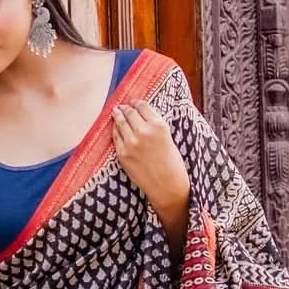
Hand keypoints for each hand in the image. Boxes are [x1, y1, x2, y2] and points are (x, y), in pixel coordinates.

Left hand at [111, 99, 189, 213]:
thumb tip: (141, 115)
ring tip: (116, 112)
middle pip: (129, 113)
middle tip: (122, 106)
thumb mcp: (168, 138)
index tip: (134, 102)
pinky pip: (116, 137)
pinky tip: (115, 128)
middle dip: (125, 108)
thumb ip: (155, 126)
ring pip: (120, 123)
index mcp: (158, 126)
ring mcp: (131, 143)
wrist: (167, 185)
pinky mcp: (123, 154)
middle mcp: (143, 132)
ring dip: (118, 116)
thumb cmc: (172, 163)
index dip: (136, 103)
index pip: (143, 107)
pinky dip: (115, 130)